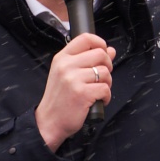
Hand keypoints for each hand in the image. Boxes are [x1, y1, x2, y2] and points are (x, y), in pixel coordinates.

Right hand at [35, 32, 116, 149]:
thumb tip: (110, 50)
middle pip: (100, 54)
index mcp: (61, 58)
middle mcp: (66, 66)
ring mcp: (73, 79)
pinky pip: (106, 88)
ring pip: (105, 72)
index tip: (103, 52)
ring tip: (96, 91)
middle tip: (100, 77)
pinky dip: (106, 96)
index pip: (85, 38)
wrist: (49, 121)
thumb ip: (87, 60)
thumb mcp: (67, 75)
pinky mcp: (82, 93)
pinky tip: (97, 100)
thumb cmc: (59, 99)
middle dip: (107, 66)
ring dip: (107, 84)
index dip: (100, 43)